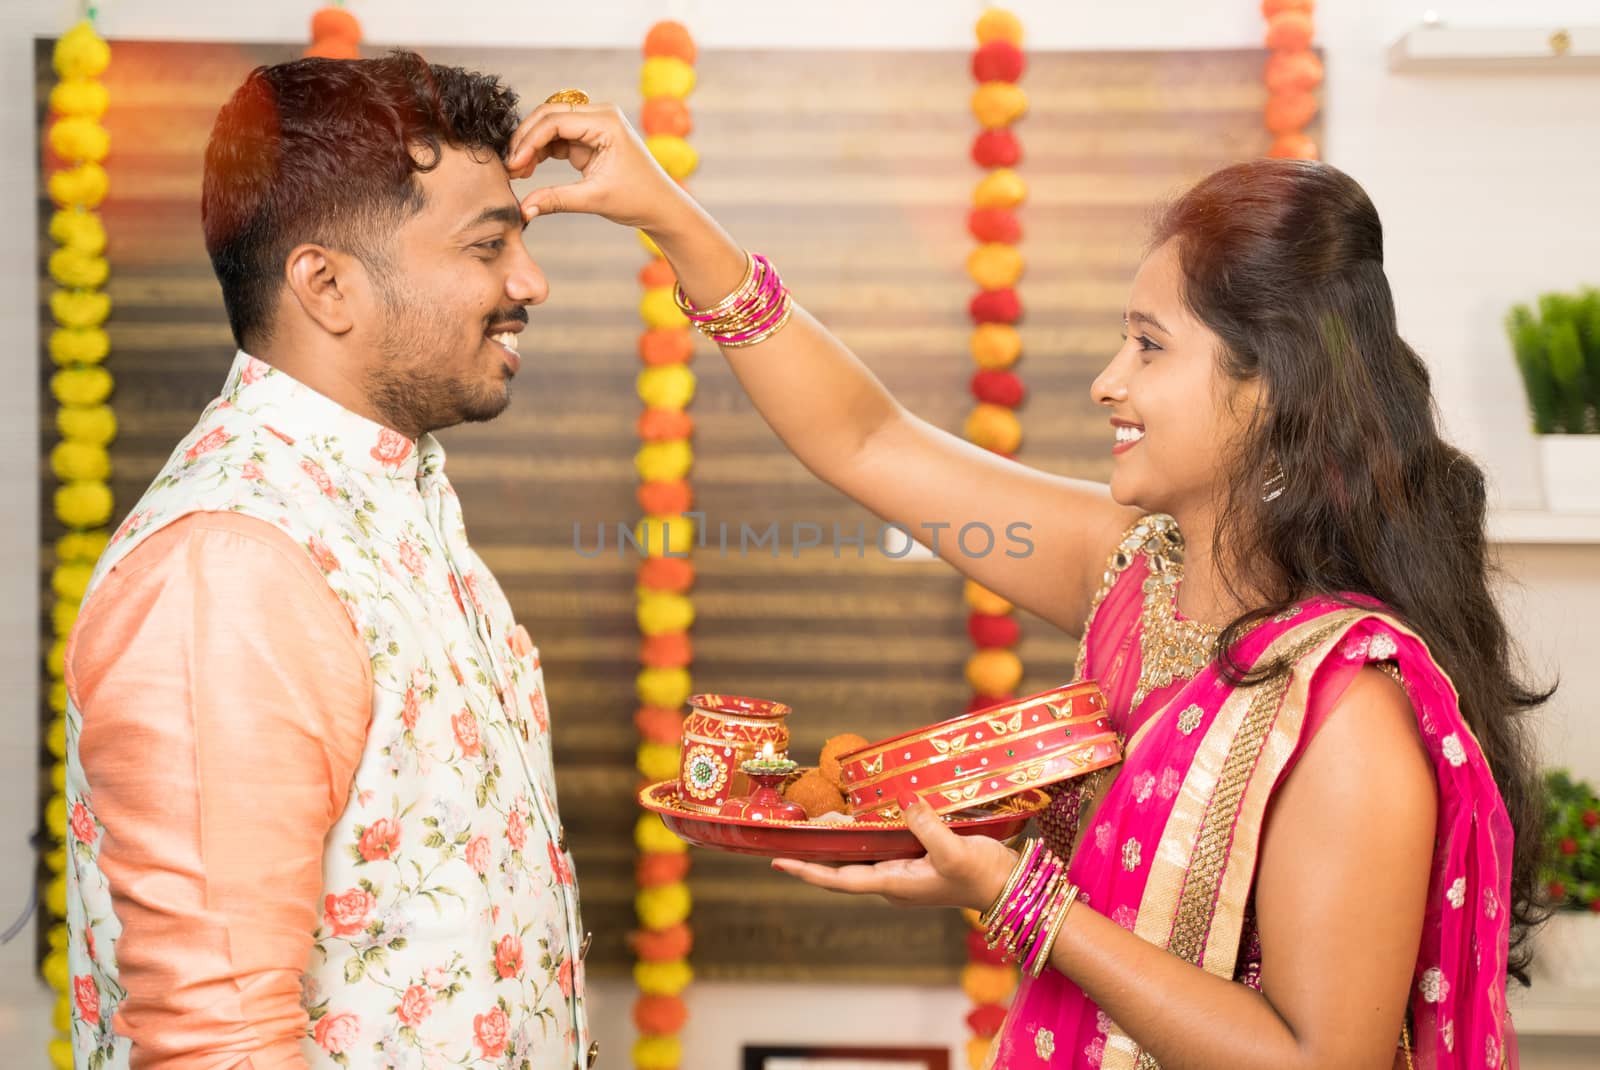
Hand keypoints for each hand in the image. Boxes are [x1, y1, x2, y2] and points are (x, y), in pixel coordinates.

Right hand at [505, 102, 693, 230]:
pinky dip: (541, 151)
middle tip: (509, 167)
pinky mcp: (589, 138)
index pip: (555, 120)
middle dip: (526, 140)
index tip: (513, 165)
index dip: (529, 141)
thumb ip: (556, 200)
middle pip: (549, 116)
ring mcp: (594, 125)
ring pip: (550, 126)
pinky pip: (557, 138)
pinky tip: (528, 168)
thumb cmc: (637, 199)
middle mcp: (600, 115)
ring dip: (531, 146)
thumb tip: (523, 209)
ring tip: (517, 172)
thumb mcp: (594, 199)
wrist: (660, 207)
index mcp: (606, 121)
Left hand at [771, 794, 1017, 911]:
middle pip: (843, 866)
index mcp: (893, 884)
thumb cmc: (981, 876)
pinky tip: (861, 813)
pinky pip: (882, 845)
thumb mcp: (954, 851)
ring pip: (861, 854)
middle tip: (792, 828)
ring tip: (818, 817)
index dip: (808, 872)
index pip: (839, 879)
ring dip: (839, 839)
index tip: (778, 863)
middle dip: (816, 850)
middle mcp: (892, 880)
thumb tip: (903, 799)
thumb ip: (926, 826)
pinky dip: (866, 831)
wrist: (1010, 886)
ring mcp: (904, 871)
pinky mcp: (917, 859)